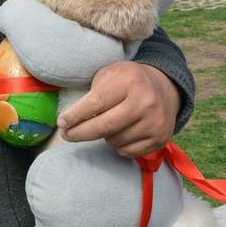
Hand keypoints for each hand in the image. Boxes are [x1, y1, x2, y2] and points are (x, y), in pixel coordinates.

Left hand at [57, 61, 180, 157]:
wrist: (165, 88)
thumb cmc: (128, 81)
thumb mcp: (110, 74)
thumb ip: (92, 93)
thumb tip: (70, 121)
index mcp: (130, 81)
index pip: (96, 103)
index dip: (75, 116)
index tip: (61, 123)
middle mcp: (145, 102)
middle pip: (103, 127)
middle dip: (79, 133)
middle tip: (66, 134)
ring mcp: (155, 122)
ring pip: (114, 141)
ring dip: (103, 137)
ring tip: (106, 124)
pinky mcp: (160, 138)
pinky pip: (126, 151)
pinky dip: (117, 145)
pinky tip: (121, 132)